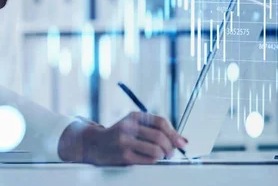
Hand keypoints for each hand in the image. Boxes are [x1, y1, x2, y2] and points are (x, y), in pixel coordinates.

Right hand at [59, 111, 187, 165]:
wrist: (95, 144)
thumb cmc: (119, 134)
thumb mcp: (134, 125)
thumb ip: (155, 129)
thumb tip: (182, 140)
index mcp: (134, 116)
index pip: (161, 122)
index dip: (174, 133)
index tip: (181, 142)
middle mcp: (129, 127)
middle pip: (160, 137)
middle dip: (170, 147)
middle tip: (171, 152)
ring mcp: (125, 142)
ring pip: (156, 150)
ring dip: (163, 156)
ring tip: (161, 156)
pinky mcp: (124, 156)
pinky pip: (148, 160)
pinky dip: (154, 161)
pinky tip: (151, 159)